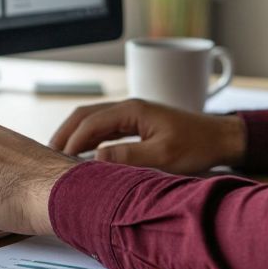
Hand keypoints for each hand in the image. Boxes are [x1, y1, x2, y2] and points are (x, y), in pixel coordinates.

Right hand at [49, 98, 247, 174]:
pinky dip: (88, 139)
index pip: (90, 122)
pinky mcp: (137, 124)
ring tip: (58, 155)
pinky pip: (104, 128)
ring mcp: (132, 115)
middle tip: (47, 155)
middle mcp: (129, 108)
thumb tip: (95, 160)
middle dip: (65, 133)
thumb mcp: (163, 156)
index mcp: (133, 110)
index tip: (58, 160)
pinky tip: (83, 155)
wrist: (220, 139)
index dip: (72, 141)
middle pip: (85, 115)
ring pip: (93, 120)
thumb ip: (128, 157)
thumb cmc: (196, 146)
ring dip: (75, 135)